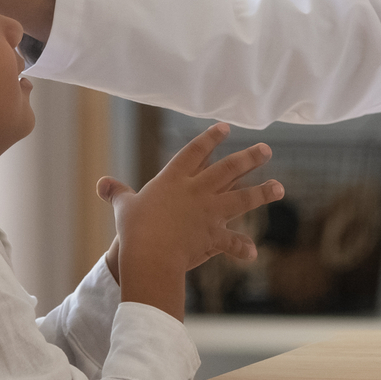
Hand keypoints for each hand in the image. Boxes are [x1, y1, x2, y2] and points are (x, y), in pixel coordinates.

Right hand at [98, 123, 275, 318]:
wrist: (148, 252)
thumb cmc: (134, 228)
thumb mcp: (123, 207)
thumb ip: (117, 193)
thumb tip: (101, 183)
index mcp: (175, 178)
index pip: (195, 151)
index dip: (211, 138)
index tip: (226, 127)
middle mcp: (197, 191)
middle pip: (229, 169)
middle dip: (249, 158)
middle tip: (266, 149)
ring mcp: (209, 212)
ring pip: (242, 198)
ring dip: (262, 192)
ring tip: (279, 187)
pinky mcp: (213, 235)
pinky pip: (232, 242)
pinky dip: (241, 248)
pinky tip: (251, 253)